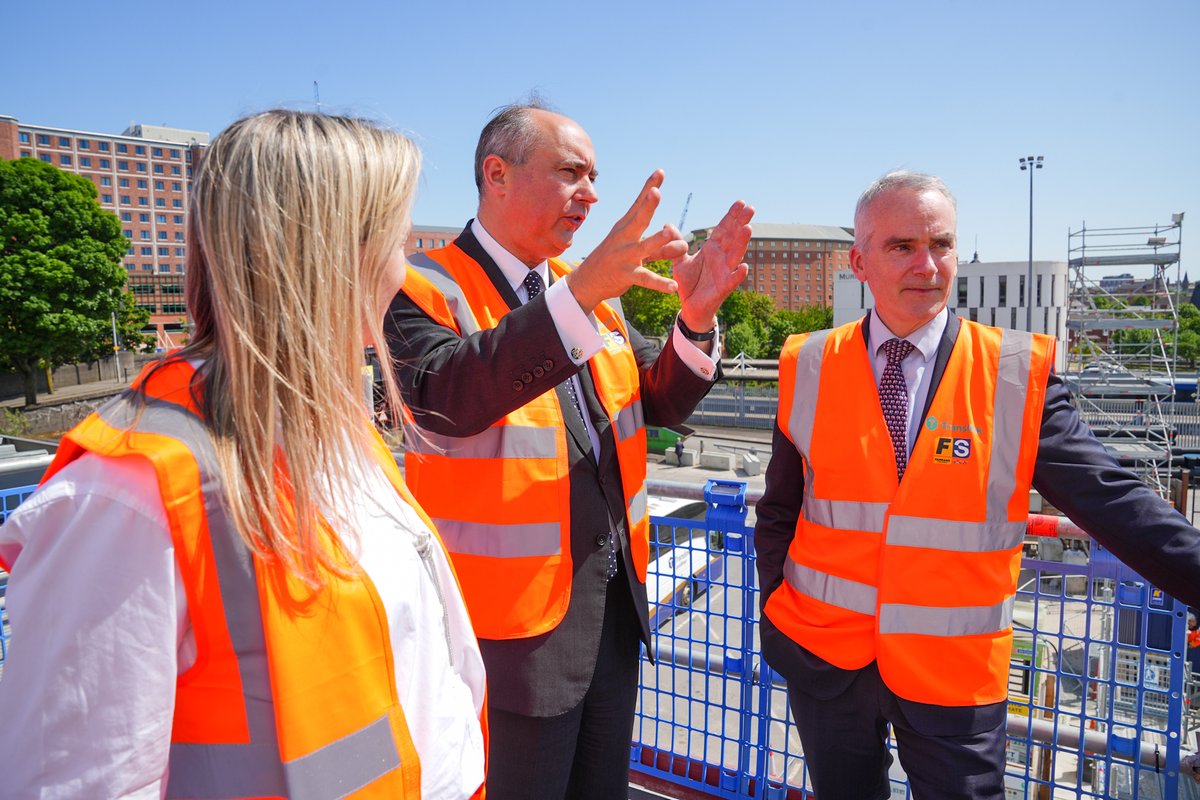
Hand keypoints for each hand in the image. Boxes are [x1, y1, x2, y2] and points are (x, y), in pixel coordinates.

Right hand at [565, 170, 689, 313]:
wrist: (587, 282)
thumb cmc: (614, 261)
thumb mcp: (638, 250)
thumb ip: (661, 247)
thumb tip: (682, 242)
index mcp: (626, 227)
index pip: (639, 204)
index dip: (649, 187)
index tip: (660, 171)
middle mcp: (624, 238)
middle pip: (639, 219)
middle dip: (648, 205)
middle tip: (656, 192)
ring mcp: (625, 256)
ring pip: (644, 247)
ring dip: (656, 240)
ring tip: (669, 233)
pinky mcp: (626, 275)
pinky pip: (645, 278)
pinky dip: (660, 283)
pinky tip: (673, 287)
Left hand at [673, 200, 753, 331]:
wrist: (690, 307)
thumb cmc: (688, 283)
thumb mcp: (679, 261)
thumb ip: (676, 244)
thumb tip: (668, 224)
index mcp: (712, 250)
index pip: (724, 230)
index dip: (731, 217)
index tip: (741, 202)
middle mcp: (721, 258)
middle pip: (733, 238)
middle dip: (741, 223)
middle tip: (750, 208)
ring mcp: (724, 272)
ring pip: (735, 256)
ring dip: (742, 243)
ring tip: (748, 229)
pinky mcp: (722, 288)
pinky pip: (731, 281)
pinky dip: (737, 275)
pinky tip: (743, 267)